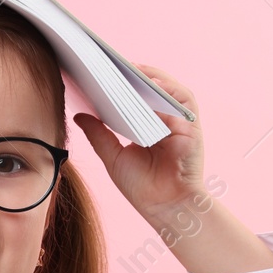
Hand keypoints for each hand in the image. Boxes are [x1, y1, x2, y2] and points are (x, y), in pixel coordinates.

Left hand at [71, 63, 206, 218]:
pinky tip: (152, 87)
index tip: (105, 69)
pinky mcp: (193, 131)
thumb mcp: (113, 156)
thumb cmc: (142, 187)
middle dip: (139, 74)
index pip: (140, 96)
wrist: (165, 209)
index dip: (126, 81)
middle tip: (115, 63)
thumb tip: (79, 113)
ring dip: (156, 78)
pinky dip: (169, 94)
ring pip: (173, 91)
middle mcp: (168, 121)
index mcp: (151, 125)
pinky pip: (184, 105)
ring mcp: (182, 125)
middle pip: (157, 89)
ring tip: (134, 70)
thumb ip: (98, 134)